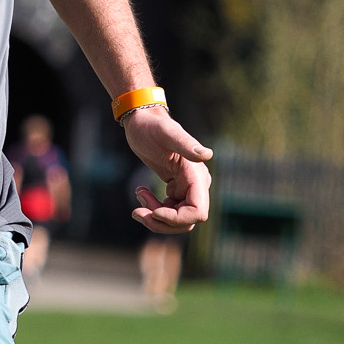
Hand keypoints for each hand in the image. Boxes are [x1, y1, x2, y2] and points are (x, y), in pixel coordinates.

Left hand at [123, 107, 211, 231]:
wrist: (143, 121)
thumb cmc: (152, 126)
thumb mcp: (166, 133)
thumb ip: (186, 144)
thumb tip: (206, 155)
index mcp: (197, 175)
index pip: (198, 212)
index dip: (176, 219)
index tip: (154, 212)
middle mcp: (196, 184)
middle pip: (187, 221)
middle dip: (162, 222)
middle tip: (136, 212)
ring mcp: (187, 188)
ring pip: (178, 220)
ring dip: (156, 219)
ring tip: (137, 202)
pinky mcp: (176, 189)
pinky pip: (169, 212)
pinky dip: (154, 210)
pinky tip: (141, 192)